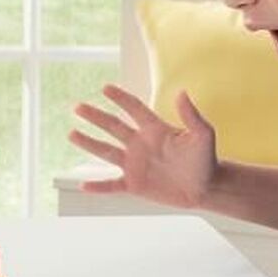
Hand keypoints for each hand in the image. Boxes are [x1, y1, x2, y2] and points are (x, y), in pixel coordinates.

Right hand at [69, 84, 217, 208]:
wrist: (207, 188)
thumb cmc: (206, 160)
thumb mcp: (203, 136)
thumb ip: (191, 115)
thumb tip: (182, 92)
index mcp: (154, 130)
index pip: (134, 109)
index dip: (120, 98)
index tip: (105, 88)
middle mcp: (140, 144)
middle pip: (113, 126)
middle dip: (95, 117)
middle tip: (78, 107)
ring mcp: (135, 164)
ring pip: (106, 152)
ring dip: (89, 143)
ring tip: (71, 134)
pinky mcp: (134, 184)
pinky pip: (112, 185)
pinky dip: (98, 187)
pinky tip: (83, 185)